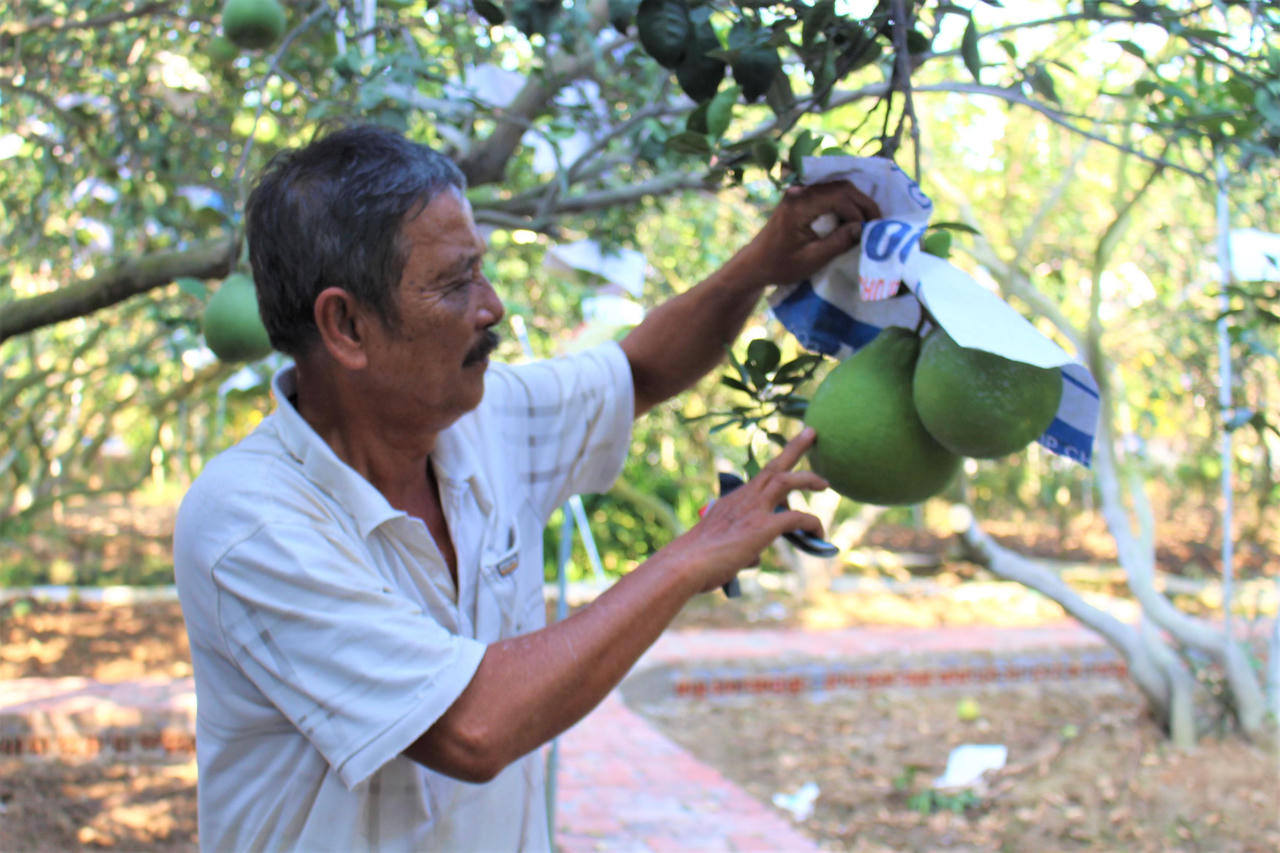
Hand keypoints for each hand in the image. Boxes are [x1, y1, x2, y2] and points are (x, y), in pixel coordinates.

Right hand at [665, 428, 829, 593]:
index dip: (776, 468)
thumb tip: (754, 557)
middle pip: (774, 466)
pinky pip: (797, 518)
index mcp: (733, 501)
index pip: (759, 478)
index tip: (787, 457)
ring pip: (786, 481)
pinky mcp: (763, 526)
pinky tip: (820, 534)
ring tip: (825, 483)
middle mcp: (744, 499)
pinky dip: (812, 523)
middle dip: (794, 448)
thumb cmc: (696, 560)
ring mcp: (754, 510)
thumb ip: (742, 546)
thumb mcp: (720, 545)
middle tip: (811, 433)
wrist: (686, 564)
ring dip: (808, 478)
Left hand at [733, 180, 880, 288]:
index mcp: (799, 205)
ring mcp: (799, 192)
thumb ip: (838, 242)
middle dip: (863, 203)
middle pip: (841, 187)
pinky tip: (855, 217)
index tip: (872, 229)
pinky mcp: (801, 197)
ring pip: (837, 187)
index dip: (860, 210)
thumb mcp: (812, 260)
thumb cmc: (780, 265)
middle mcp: (799, 192)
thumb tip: (863, 228)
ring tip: (870, 221)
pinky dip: (845, 202)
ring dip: (856, 202)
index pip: (839, 196)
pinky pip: (829, 192)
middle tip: (879, 222)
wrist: (755, 264)